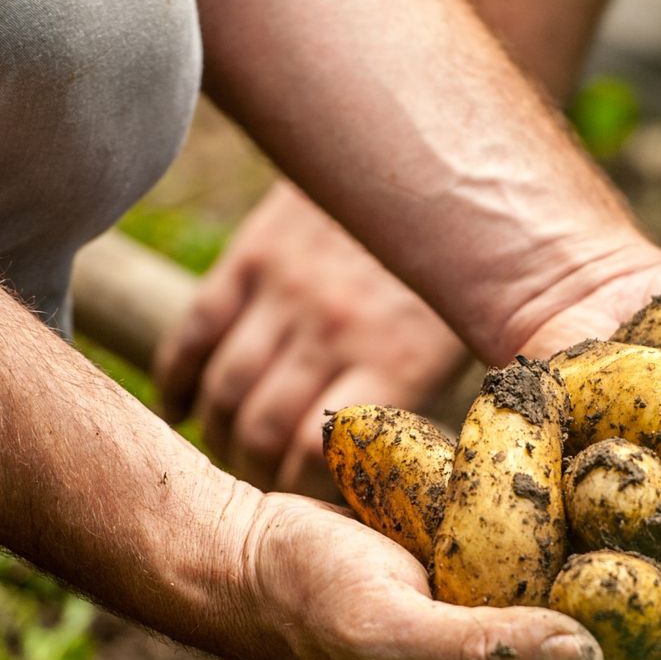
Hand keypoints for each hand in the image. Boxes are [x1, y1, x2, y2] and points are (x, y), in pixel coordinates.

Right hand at [156, 183, 467, 495]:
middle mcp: (334, 329)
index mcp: (395, 358)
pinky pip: (196, 331)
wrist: (435, 140)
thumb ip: (472, 394)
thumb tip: (477, 468)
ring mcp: (286, 291)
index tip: (313, 519)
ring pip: (224, 390)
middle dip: (256, 479)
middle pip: (262, 433)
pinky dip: (177, 380)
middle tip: (263, 501)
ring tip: (231, 461)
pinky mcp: (254, 255)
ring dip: (218, 437)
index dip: (305, 499)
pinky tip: (180, 410)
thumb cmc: (476, 254)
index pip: (320, 457)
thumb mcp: (484, 327)